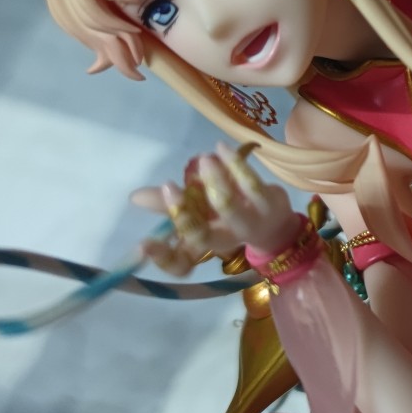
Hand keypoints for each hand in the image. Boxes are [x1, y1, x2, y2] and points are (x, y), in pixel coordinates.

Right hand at [130, 144, 298, 275]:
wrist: (275, 223)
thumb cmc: (228, 218)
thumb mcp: (199, 213)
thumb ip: (169, 205)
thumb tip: (135, 196)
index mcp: (205, 245)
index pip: (181, 264)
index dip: (162, 258)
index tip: (143, 244)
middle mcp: (225, 239)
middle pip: (203, 238)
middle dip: (183, 213)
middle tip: (168, 187)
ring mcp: (250, 223)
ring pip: (228, 208)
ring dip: (213, 182)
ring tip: (204, 160)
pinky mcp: (269, 204)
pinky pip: (251, 184)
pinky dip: (235, 164)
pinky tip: (222, 148)